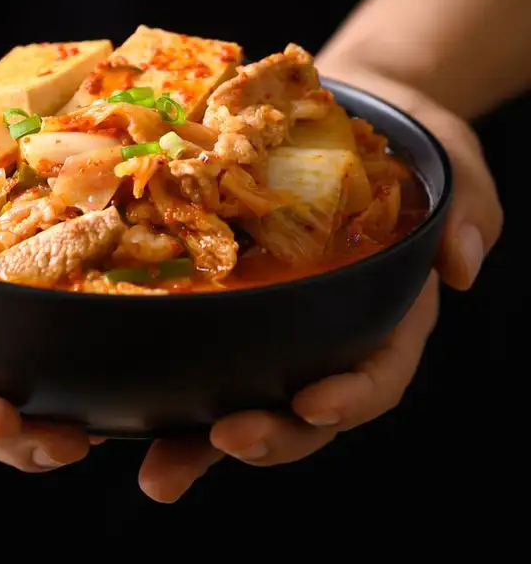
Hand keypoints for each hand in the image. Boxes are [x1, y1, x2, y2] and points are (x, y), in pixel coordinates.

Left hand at [136, 70, 503, 502]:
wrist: (355, 117)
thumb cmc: (411, 146)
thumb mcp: (455, 167)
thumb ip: (468, 211)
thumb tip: (461, 264)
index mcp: (386, 317)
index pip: (377, 373)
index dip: (350, 397)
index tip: (315, 404)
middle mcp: (328, 336)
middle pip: (302, 410)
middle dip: (267, 436)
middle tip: (224, 442)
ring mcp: (276, 330)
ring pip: (243, 401)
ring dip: (201, 444)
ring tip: (159, 472)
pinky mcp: (230, 309)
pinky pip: (198, 356)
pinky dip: (166, 393)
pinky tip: (121, 423)